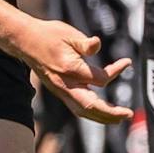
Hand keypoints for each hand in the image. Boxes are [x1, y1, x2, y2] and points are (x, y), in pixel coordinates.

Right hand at [17, 19, 132, 122]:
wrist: (26, 41)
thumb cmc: (49, 35)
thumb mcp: (69, 34)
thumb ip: (85, 43)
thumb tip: (97, 43)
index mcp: (69, 69)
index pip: (100, 79)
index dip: (116, 71)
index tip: (126, 62)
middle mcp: (65, 84)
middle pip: (90, 106)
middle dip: (110, 113)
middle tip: (128, 114)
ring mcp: (61, 90)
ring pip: (83, 111)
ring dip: (102, 117)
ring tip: (119, 118)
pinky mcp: (60, 92)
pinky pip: (77, 108)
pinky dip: (92, 113)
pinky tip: (102, 113)